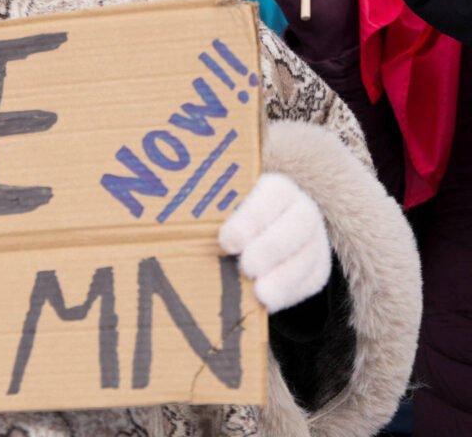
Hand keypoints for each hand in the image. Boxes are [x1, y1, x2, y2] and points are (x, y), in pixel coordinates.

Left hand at [219, 173, 330, 312]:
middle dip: (271, 247)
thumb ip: (208, 212)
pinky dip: (290, 293)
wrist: (262, 234)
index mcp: (276, 188)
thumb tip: (171, 224)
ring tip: (259, 293)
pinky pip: (312, 280)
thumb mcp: (222, 208)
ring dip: (283, 276)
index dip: (252, 218)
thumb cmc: (230, 218)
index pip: (273, 194)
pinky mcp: (318, 266)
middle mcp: (301, 209)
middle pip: (298, 223)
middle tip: (246, 267)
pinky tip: (269, 302)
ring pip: (308, 255)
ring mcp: (315, 238)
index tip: (227, 241)